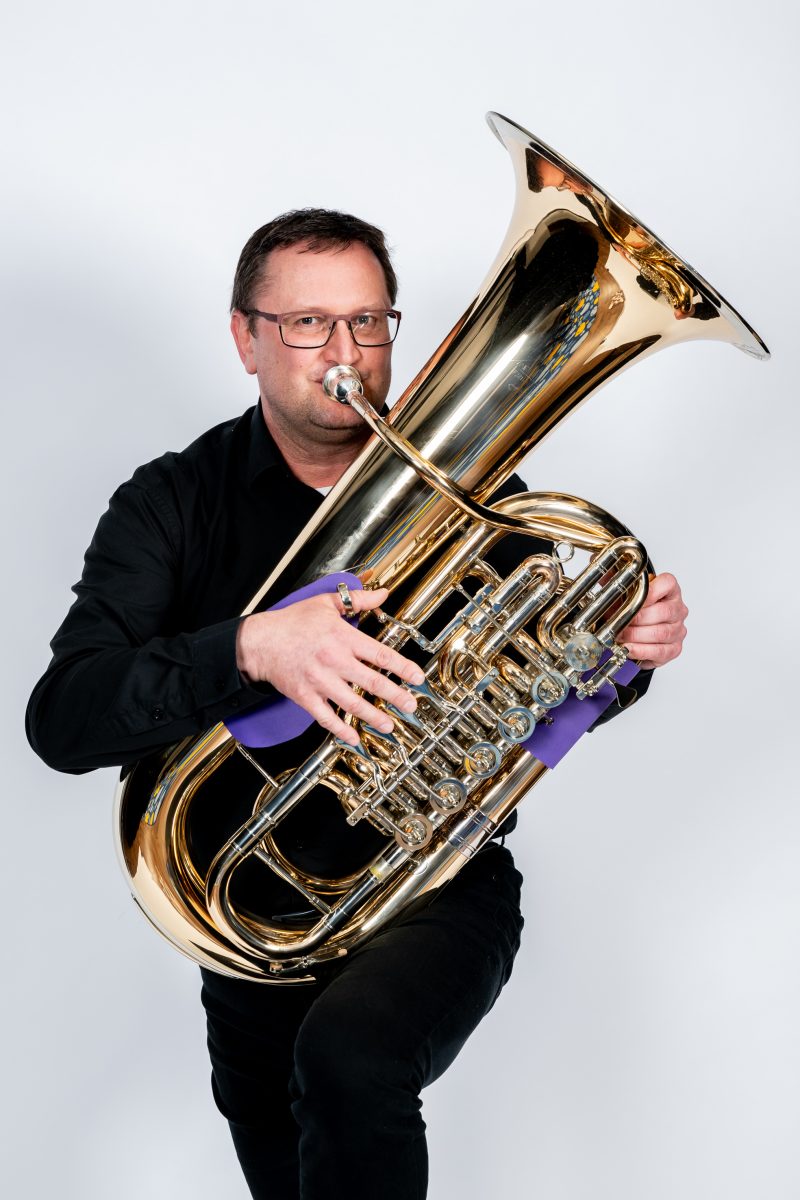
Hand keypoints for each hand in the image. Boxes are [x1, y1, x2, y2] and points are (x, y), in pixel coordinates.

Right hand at [235, 586, 424, 744]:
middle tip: (411, 705)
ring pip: (352, 702)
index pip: (379, 654)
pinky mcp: (305, 696)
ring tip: (389, 725)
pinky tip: (354, 737)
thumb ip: (357, 600)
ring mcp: (319, 680)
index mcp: (342, 637)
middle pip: (371, 681)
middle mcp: (333, 660)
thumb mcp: (326, 604)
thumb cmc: (292, 622)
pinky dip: (340, 729)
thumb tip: (381, 594)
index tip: (417, 677)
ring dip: (373, 716)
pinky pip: (326, 717)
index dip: (402, 667)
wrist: (260, 641)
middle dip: (395, 695)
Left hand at [618, 572, 687, 668]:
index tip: (633, 598)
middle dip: (637, 618)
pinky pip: (661, 651)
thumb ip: (615, 579)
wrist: (637, 631)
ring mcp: (678, 629)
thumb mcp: (624, 592)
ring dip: (637, 636)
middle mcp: (677, 609)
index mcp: (670, 590)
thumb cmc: (633, 610)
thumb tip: (600, 566)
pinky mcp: (674, 648)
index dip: (650, 591)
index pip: (668, 583)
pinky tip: (629, 648)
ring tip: (620, 636)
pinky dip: (642, 650)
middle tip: (619, 622)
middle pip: (663, 612)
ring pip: (661, 632)